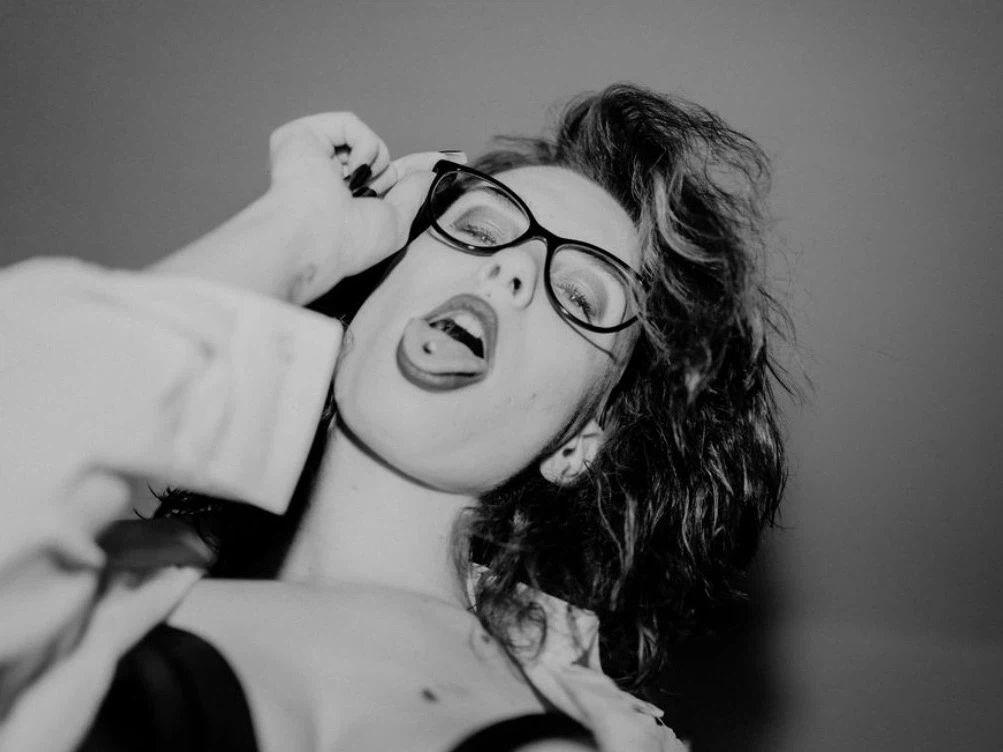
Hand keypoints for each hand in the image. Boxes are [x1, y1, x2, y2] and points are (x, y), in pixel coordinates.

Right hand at [266, 112, 464, 301]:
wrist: (315, 235)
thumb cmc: (350, 242)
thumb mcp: (396, 222)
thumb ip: (413, 195)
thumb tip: (428, 173)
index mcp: (347, 202)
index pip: (389, 175)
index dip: (418, 166)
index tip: (454, 157)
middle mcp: (329, 178)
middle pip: (379, 157)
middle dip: (390, 173)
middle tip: (372, 195)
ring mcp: (313, 156)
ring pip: (369, 143)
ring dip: (375, 166)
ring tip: (352, 189)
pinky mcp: (300, 136)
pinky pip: (351, 125)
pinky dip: (362, 147)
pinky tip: (346, 171)